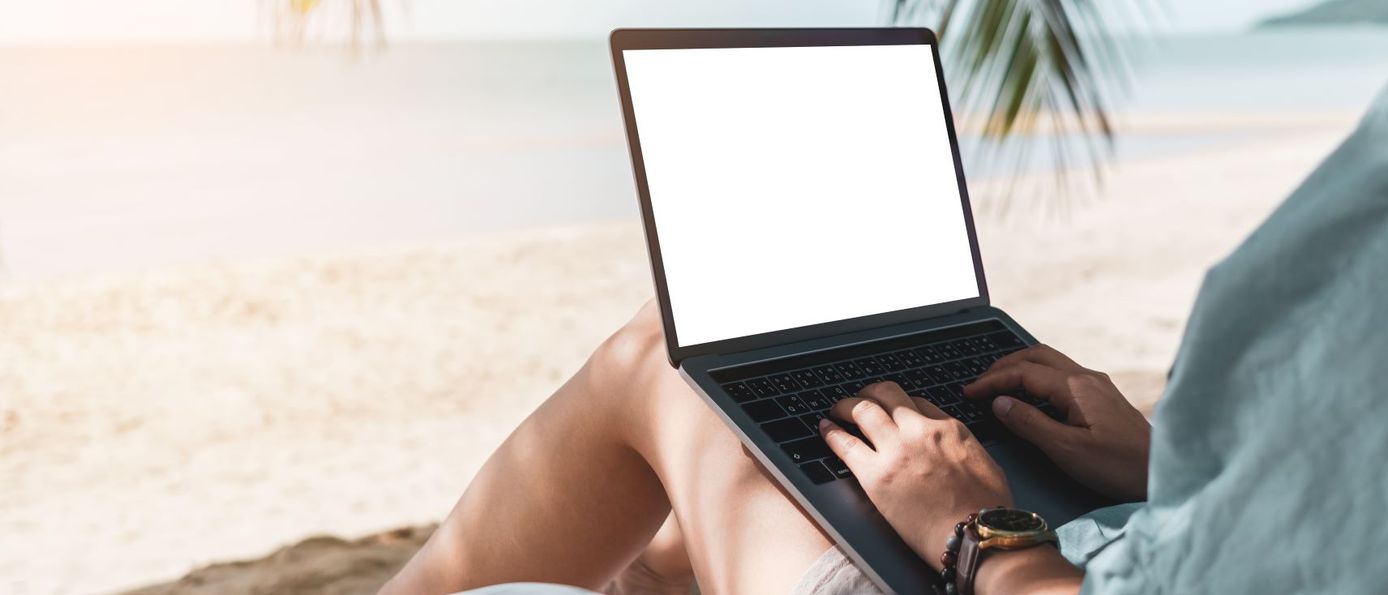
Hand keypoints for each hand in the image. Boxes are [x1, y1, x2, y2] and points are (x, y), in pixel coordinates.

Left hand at [820, 382, 1012, 568]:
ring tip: (837, 409)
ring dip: (846, 405)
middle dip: (870, 392)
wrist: (976, 535)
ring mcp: (896, 450)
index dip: (900, 404)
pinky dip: (831, 433)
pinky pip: (845, 444)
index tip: (893, 411)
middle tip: (861, 398)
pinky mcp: (876, 475)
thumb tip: (956, 451)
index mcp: (949, 429)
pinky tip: (825, 429)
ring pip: (863, 409)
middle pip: (887, 394)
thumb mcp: (986, 465)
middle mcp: (920, 431)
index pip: (917, 402)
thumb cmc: (988, 511)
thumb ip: (964, 449)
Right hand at [964, 345, 1150, 501]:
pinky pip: (1061, 375)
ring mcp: (1097, 385)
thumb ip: (1030, 423)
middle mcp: (1087, 378)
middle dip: (1004, 366)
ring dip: (1020, 368)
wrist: (1161, 474)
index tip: (969, 392)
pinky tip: (1031, 395)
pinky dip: (1037, 378)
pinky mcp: (1102, 397)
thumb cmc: (1118, 466)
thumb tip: (1000, 402)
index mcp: (1076, 387)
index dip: (992, 380)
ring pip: (1050, 362)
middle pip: (1036, 356)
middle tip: (980, 383)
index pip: (1023, 372)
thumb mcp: (1067, 450)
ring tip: (999, 385)